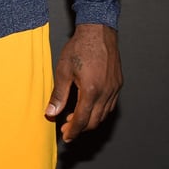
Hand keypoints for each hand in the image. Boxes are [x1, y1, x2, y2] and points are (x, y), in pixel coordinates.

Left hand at [45, 23, 121, 141]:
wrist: (98, 32)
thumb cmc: (79, 48)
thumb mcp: (63, 71)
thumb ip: (58, 95)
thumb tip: (51, 113)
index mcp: (91, 91)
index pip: (81, 120)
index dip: (72, 131)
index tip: (66, 137)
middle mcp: (106, 93)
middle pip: (94, 121)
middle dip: (80, 128)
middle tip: (66, 129)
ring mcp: (114, 89)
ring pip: (104, 115)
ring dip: (90, 120)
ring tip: (74, 119)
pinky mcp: (118, 84)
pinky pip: (110, 105)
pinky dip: (99, 111)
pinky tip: (88, 107)